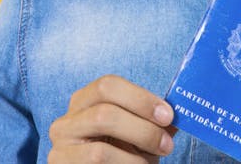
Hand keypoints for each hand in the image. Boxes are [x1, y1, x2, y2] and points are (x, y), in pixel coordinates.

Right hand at [48, 75, 175, 162]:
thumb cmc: (121, 154)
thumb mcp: (136, 132)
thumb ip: (153, 120)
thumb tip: (180, 111)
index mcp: (84, 101)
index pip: (108, 85)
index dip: (141, 98)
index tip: (168, 115)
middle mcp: (65, 122)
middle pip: (104, 113)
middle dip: (142, 129)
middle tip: (166, 145)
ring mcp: (60, 150)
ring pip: (100, 150)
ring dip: (135, 158)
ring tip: (151, 163)